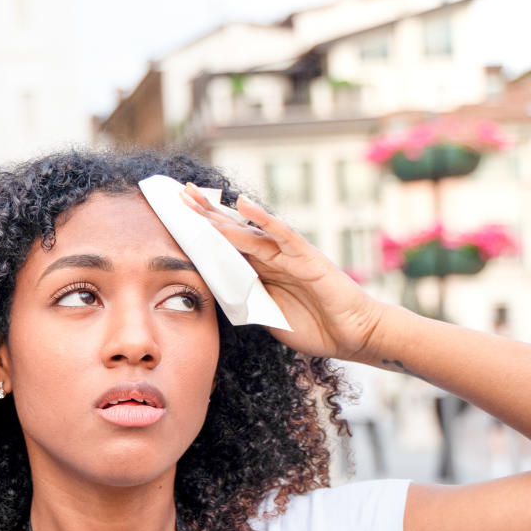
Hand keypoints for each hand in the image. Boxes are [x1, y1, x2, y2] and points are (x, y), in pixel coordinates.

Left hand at [180, 183, 389, 359]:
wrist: (353, 335)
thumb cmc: (314, 327)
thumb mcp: (267, 316)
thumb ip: (245, 302)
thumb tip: (216, 292)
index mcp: (261, 272)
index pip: (226, 248)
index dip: (203, 234)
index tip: (177, 220)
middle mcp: (272, 258)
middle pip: (233, 232)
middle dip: (207, 215)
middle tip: (180, 195)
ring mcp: (289, 255)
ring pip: (250, 231)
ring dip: (223, 217)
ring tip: (199, 200)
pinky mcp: (307, 257)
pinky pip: (282, 235)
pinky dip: (263, 219)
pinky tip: (244, 204)